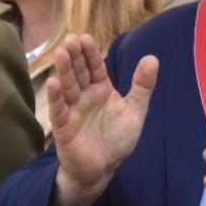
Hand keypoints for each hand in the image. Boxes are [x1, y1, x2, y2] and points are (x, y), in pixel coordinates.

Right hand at [47, 34, 158, 196]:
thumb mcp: (135, 110)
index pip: (95, 67)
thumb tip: (153, 58)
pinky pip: (59, 109)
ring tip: (61, 52)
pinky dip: (56, 97)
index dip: (90, 53)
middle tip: (71, 38)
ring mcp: (73, 110)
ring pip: (68, 86)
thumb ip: (143, 86)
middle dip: (75, 56)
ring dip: (64, 70)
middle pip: (79, 72)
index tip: (85, 37)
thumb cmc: (117, 137)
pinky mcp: (64, 126)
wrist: (104, 167)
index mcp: (101, 89)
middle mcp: (85, 96)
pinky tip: (53, 82)